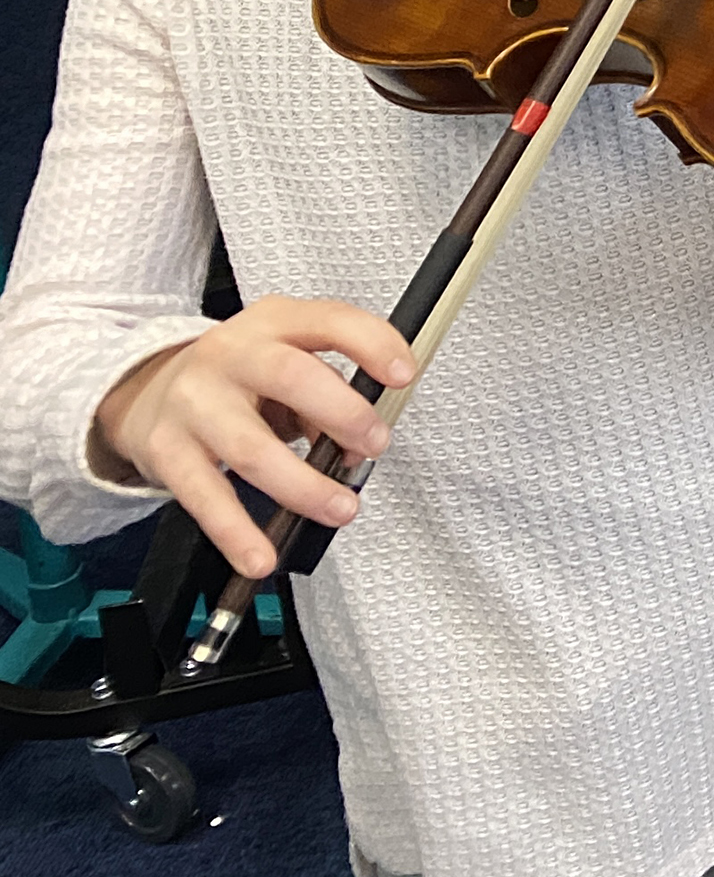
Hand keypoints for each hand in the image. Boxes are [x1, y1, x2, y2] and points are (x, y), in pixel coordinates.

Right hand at [93, 296, 415, 577]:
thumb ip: (327, 393)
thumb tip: (356, 445)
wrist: (147, 389)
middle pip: (291, 377)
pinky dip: (238, 533)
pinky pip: (206, 497)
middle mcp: (231, 354)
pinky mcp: (167, 451)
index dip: (372, 344)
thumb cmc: (237, 377)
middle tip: (374, 446)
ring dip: (304, 487)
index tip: (404, 375)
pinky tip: (262, 555)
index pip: (330, 320)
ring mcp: (194, 403)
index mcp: (274, 322)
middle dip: (343, 415)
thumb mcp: (286, 360)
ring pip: (252, 449)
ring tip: (340, 508)